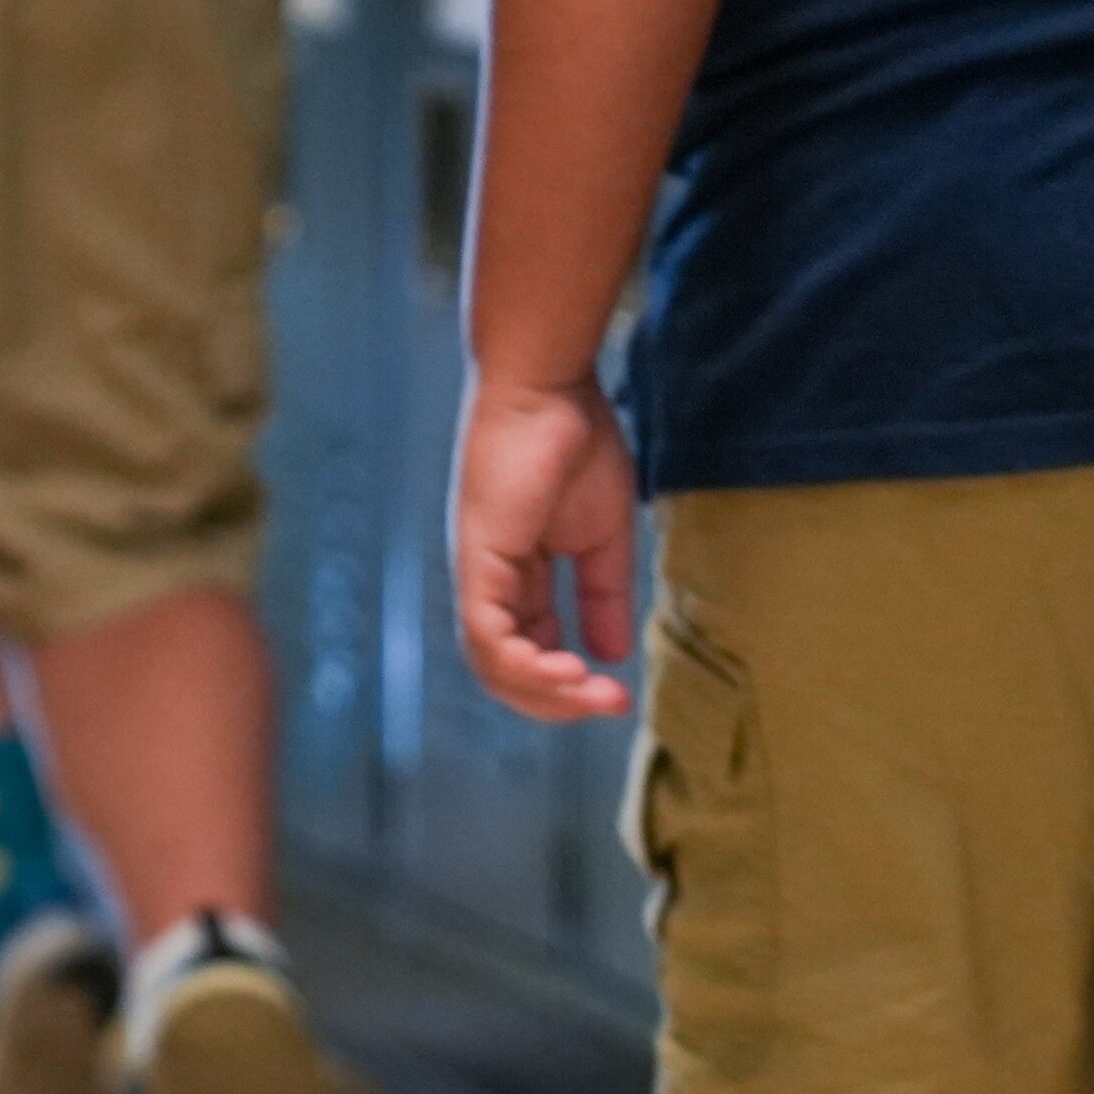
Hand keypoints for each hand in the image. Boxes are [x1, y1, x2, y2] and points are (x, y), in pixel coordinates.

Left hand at [449, 371, 640, 721]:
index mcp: (515, 576)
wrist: (549, 386)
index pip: (529, 651)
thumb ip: (604, 594)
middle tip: (610, 706)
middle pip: (505, 671)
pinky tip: (569, 671)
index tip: (617, 695)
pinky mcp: (476, 562)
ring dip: (545, 693)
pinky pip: (488, 636)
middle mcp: (488, 581)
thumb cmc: (574, 441)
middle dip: (557, 702)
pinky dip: (526, 667)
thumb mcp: (603, 534)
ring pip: (493, 665)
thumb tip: (613, 653)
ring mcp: (477, 573)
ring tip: (593, 696)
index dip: (567, 685)